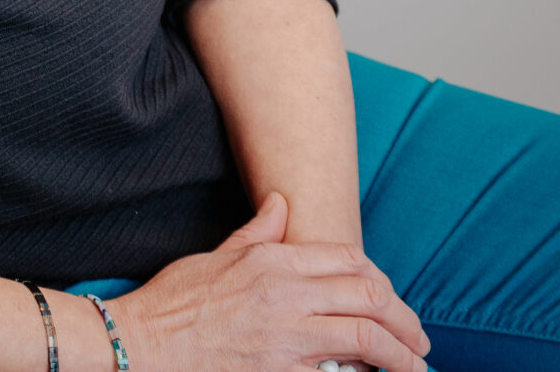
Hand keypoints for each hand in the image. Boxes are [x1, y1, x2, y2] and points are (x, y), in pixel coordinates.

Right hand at [105, 193, 429, 371]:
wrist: (140, 344)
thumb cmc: (172, 303)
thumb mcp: (214, 256)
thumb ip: (256, 233)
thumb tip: (280, 204)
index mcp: (270, 261)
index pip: (349, 259)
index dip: (380, 279)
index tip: (390, 300)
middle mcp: (285, 294)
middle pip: (369, 296)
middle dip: (404, 320)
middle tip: (418, 340)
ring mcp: (286, 336)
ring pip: (367, 337)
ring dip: (402, 355)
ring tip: (415, 366)